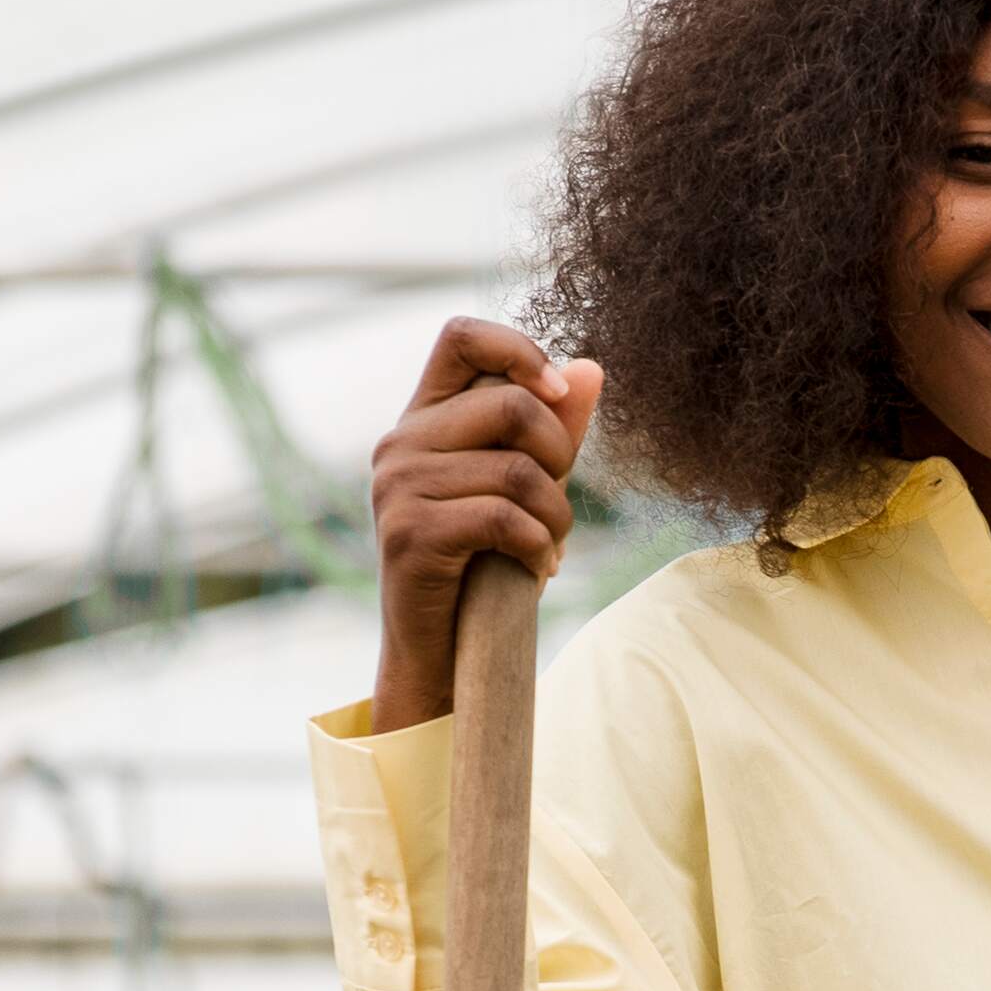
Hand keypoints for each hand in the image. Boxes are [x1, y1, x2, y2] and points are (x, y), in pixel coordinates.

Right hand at [369, 315, 604, 730]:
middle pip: (509, 404)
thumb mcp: (522, 489)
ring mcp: (398, 487)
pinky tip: (540, 569)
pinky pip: (504, 518)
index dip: (519, 350)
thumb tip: (592, 368)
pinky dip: (540, 547)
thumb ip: (552, 429)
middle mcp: (400, 443)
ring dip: (557, 515)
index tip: (558, 395)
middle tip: (559, 504)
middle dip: (560, 456)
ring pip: (516, 469)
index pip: (462, 335)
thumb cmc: (483, 567)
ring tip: (553, 546)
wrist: (439, 655)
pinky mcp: (410, 534)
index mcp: (423, 418)